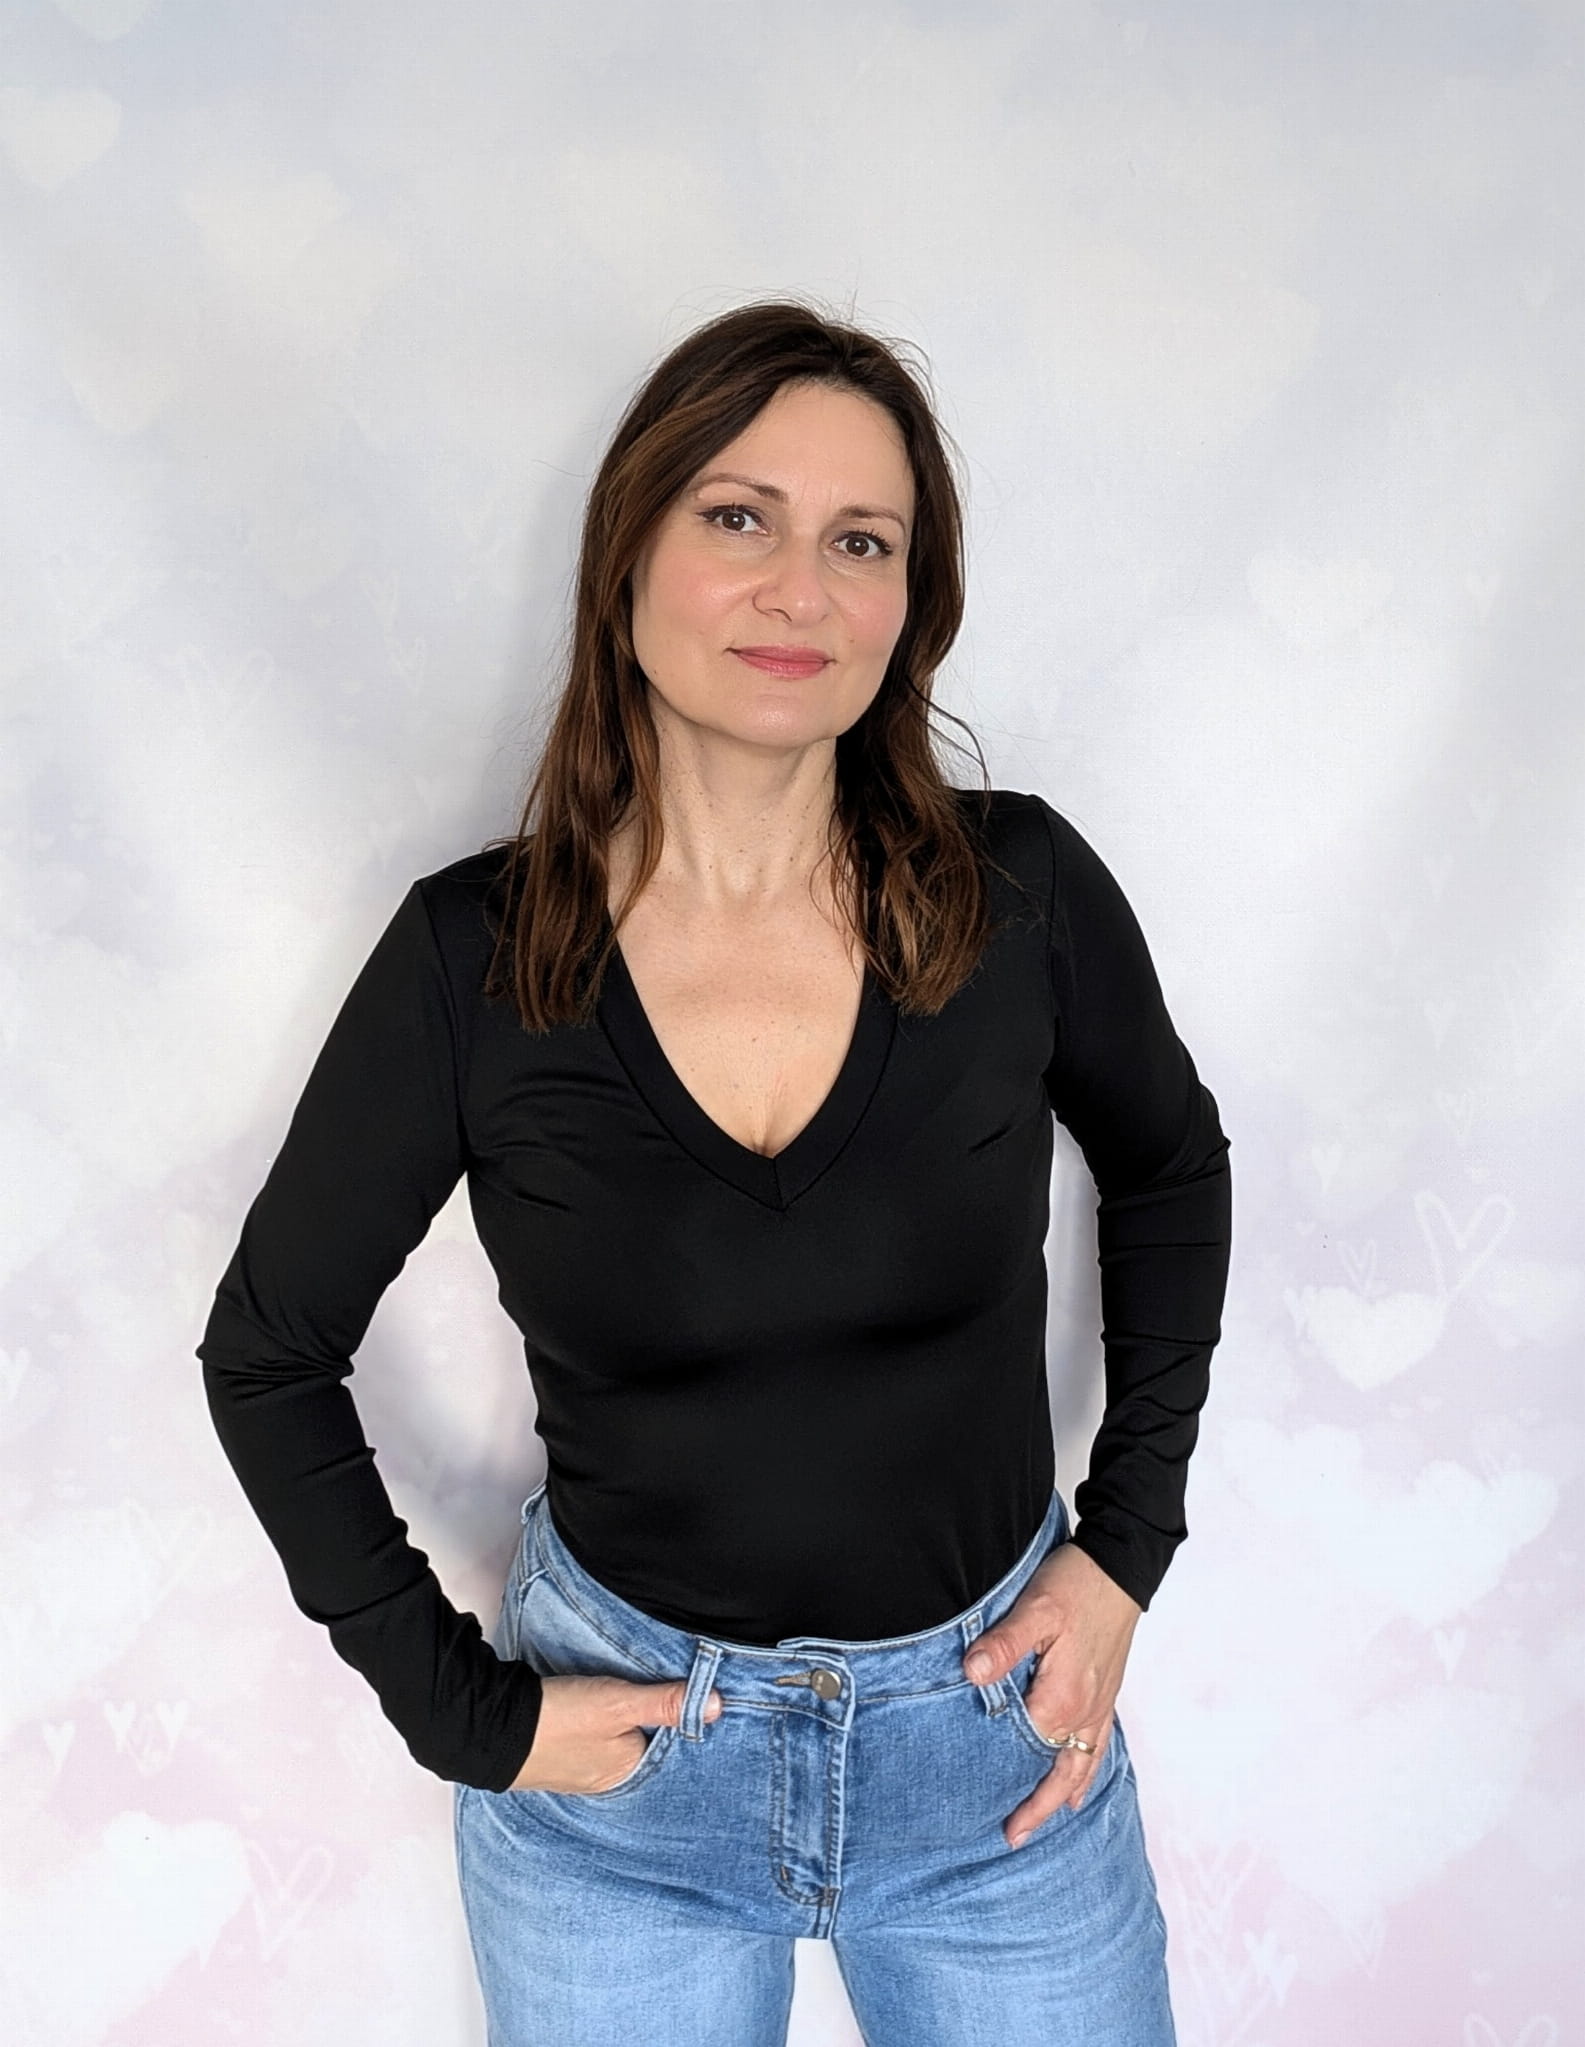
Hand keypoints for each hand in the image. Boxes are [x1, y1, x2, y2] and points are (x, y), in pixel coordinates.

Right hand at [507, 1673, 721, 1794]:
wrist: (488, 1726)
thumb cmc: (558, 1720)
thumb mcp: (619, 1704)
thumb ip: (667, 1703)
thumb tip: (718, 1705)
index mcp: (627, 1774)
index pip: (668, 1747)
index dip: (678, 1719)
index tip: (690, 1695)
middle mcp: (606, 1780)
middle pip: (642, 1745)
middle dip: (652, 1723)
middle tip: (663, 1688)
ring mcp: (578, 1771)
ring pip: (615, 1741)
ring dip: (623, 1722)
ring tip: (631, 1696)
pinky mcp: (556, 1755)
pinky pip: (591, 1740)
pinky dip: (598, 1725)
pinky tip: (596, 1709)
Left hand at [963, 1541, 1142, 1848]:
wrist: (1121, 1567)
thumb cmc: (1077, 1584)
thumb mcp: (1034, 1608)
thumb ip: (1003, 1645)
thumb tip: (972, 1674)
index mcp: (1062, 1697)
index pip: (1026, 1750)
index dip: (1001, 1773)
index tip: (979, 1799)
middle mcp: (1084, 1711)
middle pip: (1058, 1773)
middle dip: (1036, 1806)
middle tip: (1011, 1838)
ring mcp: (1099, 1705)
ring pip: (1080, 1766)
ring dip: (1059, 1796)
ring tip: (1039, 1824)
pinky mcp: (1106, 1693)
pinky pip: (1098, 1747)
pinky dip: (1086, 1773)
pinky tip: (1080, 1788)